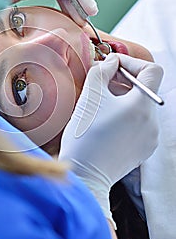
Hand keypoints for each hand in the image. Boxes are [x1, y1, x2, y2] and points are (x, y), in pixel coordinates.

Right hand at [58, 53, 162, 224]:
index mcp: (142, 106)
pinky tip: (106, 122)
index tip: (112, 66)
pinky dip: (125, 116)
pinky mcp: (144, 148)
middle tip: (101, 82)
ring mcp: (150, 137)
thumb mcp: (90, 96)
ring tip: (101, 104)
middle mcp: (152, 122)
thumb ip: (101, 71)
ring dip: (123, 99)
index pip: (152, 70)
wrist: (86, 175)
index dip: (132, 62)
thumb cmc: (86, 136)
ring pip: (141, 107)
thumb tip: (110, 62)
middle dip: (123, 81)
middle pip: (145, 89)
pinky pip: (139, 124)